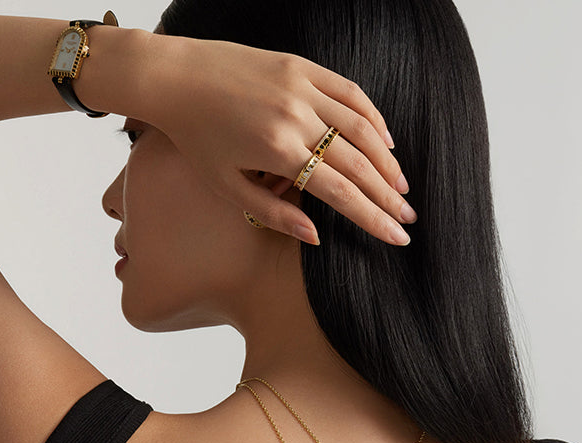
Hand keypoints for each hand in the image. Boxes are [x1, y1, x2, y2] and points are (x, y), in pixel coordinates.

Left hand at [141, 36, 413, 245]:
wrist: (172, 78)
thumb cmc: (195, 138)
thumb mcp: (226, 187)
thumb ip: (273, 213)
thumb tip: (316, 236)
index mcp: (278, 152)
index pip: (342, 193)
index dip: (373, 218)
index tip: (397, 236)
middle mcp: (296, 118)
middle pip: (359, 164)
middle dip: (389, 196)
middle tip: (408, 218)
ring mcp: (301, 87)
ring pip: (362, 127)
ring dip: (387, 161)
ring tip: (402, 187)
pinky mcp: (300, 66)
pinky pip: (350, 92)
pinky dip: (373, 117)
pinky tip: (386, 141)